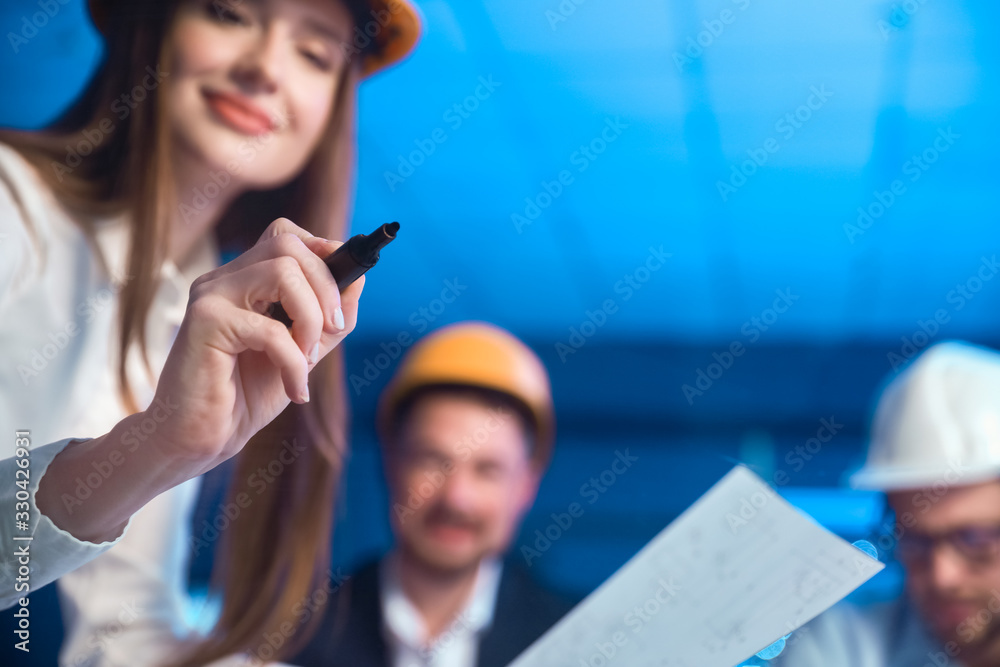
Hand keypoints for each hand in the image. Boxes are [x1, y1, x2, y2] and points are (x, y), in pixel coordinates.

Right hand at [148, 217, 362, 472]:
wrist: (200, 438)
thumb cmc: (245, 395)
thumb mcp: (304, 352)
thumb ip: (330, 318)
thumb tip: (358, 279)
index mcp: (243, 279)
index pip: (286, 235)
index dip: (324, 253)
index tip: (344, 296)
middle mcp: (224, 278)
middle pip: (288, 244)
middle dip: (326, 287)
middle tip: (332, 330)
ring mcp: (210, 295)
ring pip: (283, 271)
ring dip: (311, 318)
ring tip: (308, 359)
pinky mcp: (204, 322)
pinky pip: (271, 329)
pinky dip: (294, 363)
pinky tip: (293, 389)